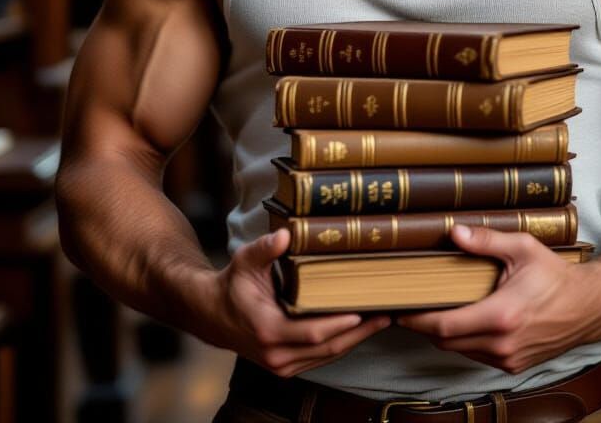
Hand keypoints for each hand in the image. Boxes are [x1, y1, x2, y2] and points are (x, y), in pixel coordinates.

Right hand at [217, 228, 390, 376]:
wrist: (213, 314)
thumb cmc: (234, 284)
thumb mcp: (245, 260)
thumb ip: (266, 248)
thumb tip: (285, 234)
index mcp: (268, 330)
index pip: (312, 332)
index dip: (340, 324)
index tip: (364, 311)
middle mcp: (275, 354)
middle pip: (327, 348)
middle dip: (360, 332)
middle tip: (386, 313)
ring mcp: (281, 364)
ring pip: (327, 356)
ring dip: (355, 339)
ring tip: (381, 319)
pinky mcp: (286, 366)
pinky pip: (320, 358)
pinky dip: (341, 343)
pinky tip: (359, 328)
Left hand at [397, 225, 600, 374]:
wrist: (589, 307)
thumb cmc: (556, 276)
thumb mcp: (522, 248)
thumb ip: (486, 240)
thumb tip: (455, 232)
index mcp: (502, 316)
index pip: (445, 326)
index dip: (417, 320)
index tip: (399, 309)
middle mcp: (503, 344)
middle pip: (446, 341)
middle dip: (424, 325)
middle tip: (409, 306)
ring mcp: (508, 359)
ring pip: (459, 350)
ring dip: (443, 333)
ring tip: (432, 309)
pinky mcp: (513, 365)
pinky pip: (476, 355)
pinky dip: (463, 340)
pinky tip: (461, 319)